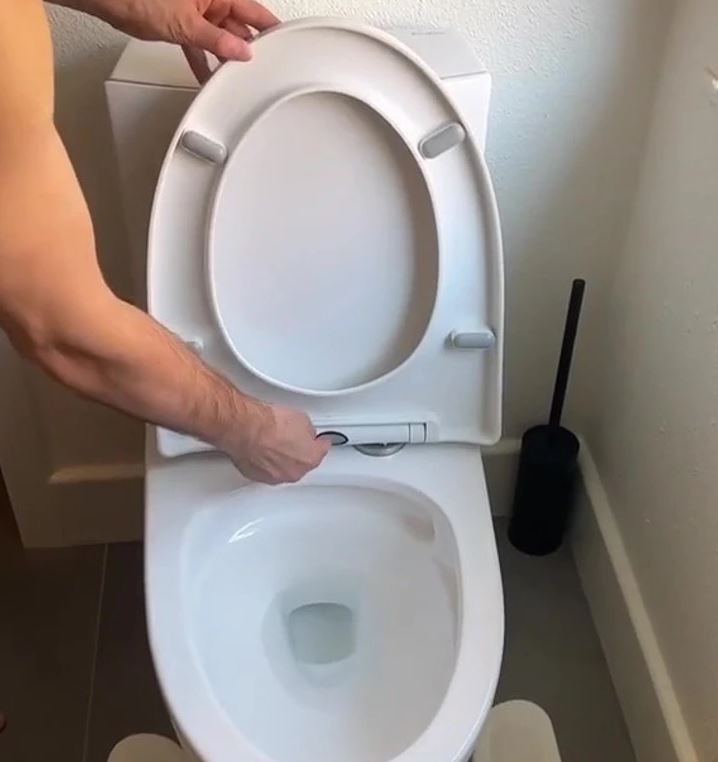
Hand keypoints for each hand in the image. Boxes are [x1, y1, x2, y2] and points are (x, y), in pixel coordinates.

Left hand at [71, 0, 278, 81]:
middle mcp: (210, 0)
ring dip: (225, 58)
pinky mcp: (181, 22)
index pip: (255, 11)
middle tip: (260, 70)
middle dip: (247, 48)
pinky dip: (203, 61)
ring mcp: (196, 11)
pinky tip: (208, 78)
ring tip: (236, 79)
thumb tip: (242, 52)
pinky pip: (199, 44)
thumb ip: (217, 41)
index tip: (286, 43)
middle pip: (239, 27)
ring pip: (220, 38)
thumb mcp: (186, 24)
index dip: (270, 28)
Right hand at [222, 403, 330, 484]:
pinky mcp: (256, 476)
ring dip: (281, 459)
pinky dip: (265, 462)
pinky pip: (265, 470)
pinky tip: (262, 450)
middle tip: (293, 440)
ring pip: (283, 469)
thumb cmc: (271, 424)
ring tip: (275, 443)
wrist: (247, 429)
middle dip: (299, 453)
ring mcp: (275, 476)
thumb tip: (303, 429)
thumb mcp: (300, 418)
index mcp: (309, 459)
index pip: (321, 451)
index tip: (318, 440)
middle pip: (301, 464)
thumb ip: (307, 430)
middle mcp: (293, 472)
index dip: (319, 443)